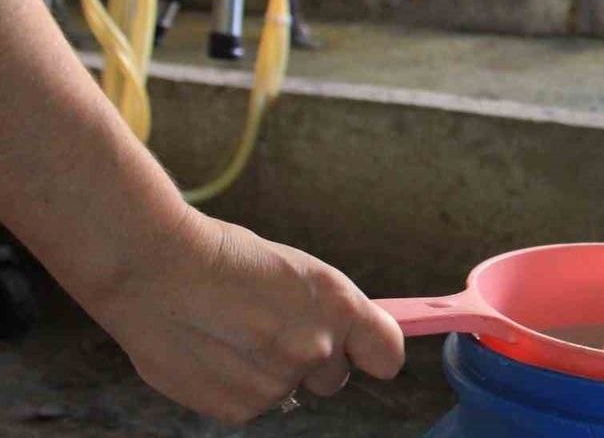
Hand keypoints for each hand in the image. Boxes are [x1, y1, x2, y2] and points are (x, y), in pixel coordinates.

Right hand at [80, 209, 404, 423]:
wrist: (152, 268)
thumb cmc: (222, 258)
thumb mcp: (295, 271)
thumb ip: (326, 311)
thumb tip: (345, 337)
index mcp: (338, 306)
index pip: (388, 355)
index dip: (373, 353)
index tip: (363, 351)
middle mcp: (316, 349)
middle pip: (334, 377)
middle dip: (311, 360)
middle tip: (270, 329)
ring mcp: (278, 383)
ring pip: (286, 389)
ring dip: (266, 371)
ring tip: (229, 332)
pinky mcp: (240, 409)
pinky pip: (250, 404)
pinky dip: (233, 385)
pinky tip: (210, 351)